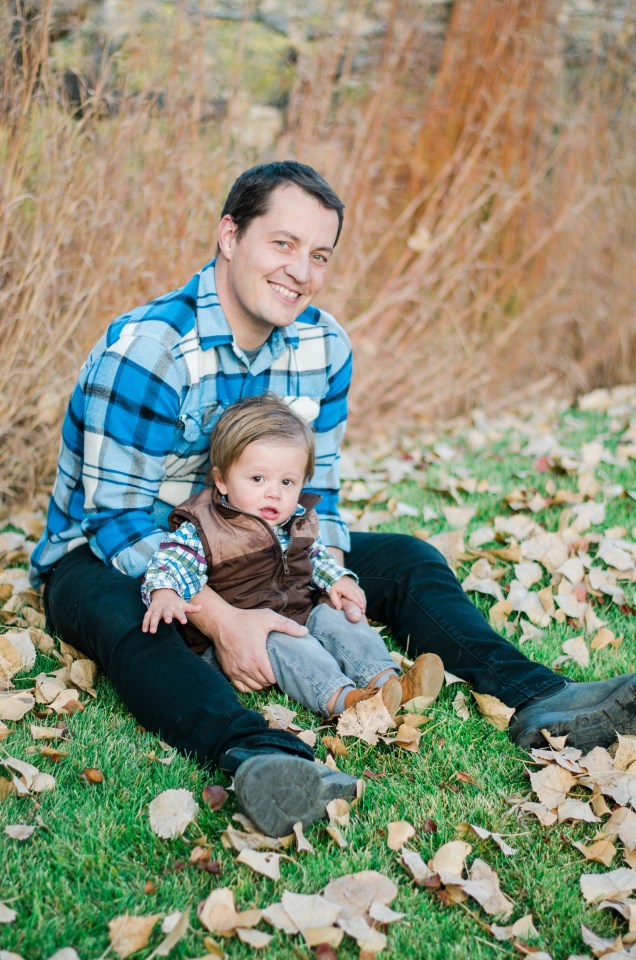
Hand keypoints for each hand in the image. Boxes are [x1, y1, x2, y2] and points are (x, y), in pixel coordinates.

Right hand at [142, 588, 202, 633]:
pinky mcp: (150, 611)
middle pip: (166, 612)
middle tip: (168, 621)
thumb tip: (202, 607)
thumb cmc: (175, 602)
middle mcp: (166, 608)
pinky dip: (145, 623)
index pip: (180, 612)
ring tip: (152, 631)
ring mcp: (157, 609)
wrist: (163, 592)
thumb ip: (192, 607)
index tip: (184, 622)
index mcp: (175, 607)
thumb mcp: (183, 604)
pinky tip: (144, 630)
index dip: (182, 617)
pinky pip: (146, 617)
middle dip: (167, 616)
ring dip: (153, 623)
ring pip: (154, 616)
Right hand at [187, 587, 307, 692]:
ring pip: (254, 687)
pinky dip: (249, 686)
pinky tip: (253, 677)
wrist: (221, 622)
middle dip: (271, 678)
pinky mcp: (229, 672)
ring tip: (265, 673)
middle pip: (264, 684)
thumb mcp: (268, 618)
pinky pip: (242, 688)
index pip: (273, 678)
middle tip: (274, 669)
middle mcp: (246, 668)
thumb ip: (288, 625)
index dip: (278, 674)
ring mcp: (236, 671)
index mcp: (257, 657)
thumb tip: (305, 632)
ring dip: (261, 683)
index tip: (280, 667)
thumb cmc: (245, 619)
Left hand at [328, 576, 365, 621]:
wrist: (337, 576)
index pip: (353, 596)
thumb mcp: (332, 592)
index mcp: (346, 589)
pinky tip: (363, 605)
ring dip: (363, 602)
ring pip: (362, 595)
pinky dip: (363, 599)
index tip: (362, 607)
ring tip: (363, 610)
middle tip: (363, 612)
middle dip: (362, 604)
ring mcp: (356, 586)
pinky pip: (362, 594)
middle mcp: (353, 587)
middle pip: (360, 596)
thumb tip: (339, 608)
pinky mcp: (358, 587)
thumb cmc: (334, 585)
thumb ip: (335, 601)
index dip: (358, 601)